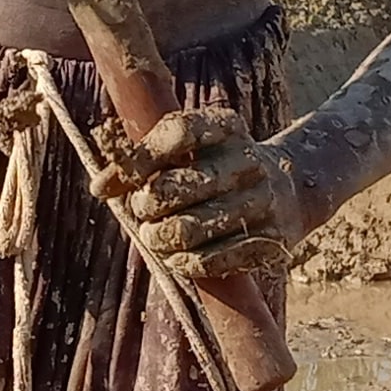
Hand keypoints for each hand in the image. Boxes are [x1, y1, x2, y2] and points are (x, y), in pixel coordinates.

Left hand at [92, 108, 306, 282]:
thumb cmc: (217, 168)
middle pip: (180, 186)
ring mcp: (263, 201)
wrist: (290, 190)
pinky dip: (186, 263)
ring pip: (192, 228)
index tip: (118, 181)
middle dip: (147, 204)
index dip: (141, 158)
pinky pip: (216, 260)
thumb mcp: (189, 151)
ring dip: (160, 238)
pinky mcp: (270, 240)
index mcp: (227, 127)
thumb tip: (99, 188)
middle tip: (141, 211)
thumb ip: (142, 162)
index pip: (179, 133)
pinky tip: (176, 258)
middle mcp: (248, 160)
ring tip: (153, 237)